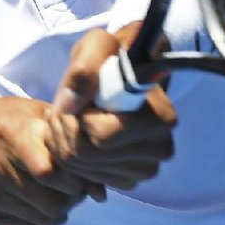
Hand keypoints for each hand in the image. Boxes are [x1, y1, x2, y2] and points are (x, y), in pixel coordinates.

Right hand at [0, 95, 103, 224]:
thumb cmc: (14, 121)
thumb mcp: (43, 119)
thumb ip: (73, 147)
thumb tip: (101, 194)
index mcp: (9, 132)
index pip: (49, 172)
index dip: (73, 179)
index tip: (81, 173)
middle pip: (47, 202)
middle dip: (70, 199)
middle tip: (75, 188)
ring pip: (40, 220)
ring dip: (59, 212)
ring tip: (60, 194)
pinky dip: (43, 222)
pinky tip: (42, 203)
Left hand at [47, 28, 176, 190]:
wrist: (124, 73)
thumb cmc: (114, 55)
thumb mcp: (98, 45)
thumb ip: (84, 67)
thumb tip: (70, 105)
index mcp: (160, 118)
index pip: (102, 137)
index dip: (78, 117)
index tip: (79, 97)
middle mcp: (159, 149)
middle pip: (86, 156)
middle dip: (64, 128)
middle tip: (67, 106)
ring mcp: (144, 168)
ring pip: (81, 169)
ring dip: (64, 140)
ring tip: (72, 115)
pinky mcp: (128, 179)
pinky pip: (85, 178)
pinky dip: (72, 156)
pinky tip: (79, 133)